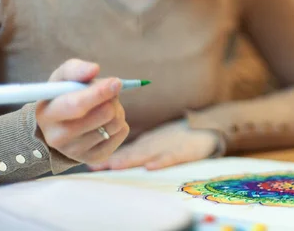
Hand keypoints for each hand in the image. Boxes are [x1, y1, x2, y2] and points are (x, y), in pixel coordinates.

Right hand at [35, 59, 129, 164]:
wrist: (58, 127)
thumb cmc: (63, 95)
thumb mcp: (63, 78)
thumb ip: (77, 69)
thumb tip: (94, 69)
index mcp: (48, 114)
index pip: (77, 105)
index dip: (99, 93)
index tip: (116, 82)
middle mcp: (58, 137)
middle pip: (104, 114)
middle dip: (112, 98)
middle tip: (108, 93)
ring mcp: (76, 151)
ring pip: (115, 123)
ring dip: (117, 109)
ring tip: (105, 107)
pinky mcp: (94, 158)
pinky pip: (122, 133)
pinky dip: (120, 123)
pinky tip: (106, 122)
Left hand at [89, 120, 219, 170]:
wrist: (205, 128)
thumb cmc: (177, 137)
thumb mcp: (154, 141)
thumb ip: (137, 150)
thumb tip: (112, 161)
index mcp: (145, 144)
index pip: (123, 151)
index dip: (106, 155)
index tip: (89, 164)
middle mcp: (153, 145)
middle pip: (131, 153)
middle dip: (113, 160)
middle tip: (95, 166)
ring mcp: (168, 146)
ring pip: (147, 153)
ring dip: (131, 159)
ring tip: (115, 165)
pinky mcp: (184, 151)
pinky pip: (172, 157)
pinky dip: (161, 161)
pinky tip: (151, 166)